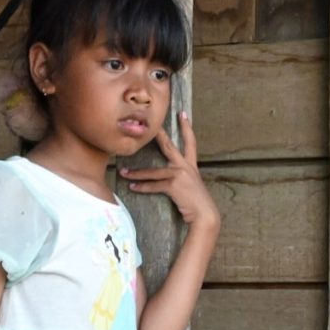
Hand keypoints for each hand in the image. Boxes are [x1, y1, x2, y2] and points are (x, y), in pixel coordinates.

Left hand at [120, 113, 220, 227]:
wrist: (205, 214)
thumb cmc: (198, 204)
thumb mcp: (192, 187)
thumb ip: (183, 180)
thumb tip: (173, 179)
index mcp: (192, 166)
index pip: (190, 142)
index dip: (187, 127)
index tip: (182, 114)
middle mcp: (186, 167)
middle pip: (169, 146)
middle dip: (159, 134)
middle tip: (149, 123)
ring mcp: (180, 174)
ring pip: (154, 171)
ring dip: (137, 173)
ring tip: (123, 172)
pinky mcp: (174, 185)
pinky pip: (154, 185)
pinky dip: (142, 187)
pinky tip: (133, 187)